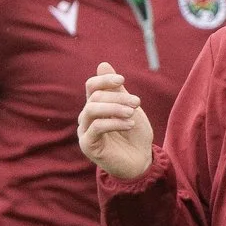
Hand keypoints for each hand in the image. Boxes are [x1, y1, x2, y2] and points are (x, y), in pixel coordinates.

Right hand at [78, 62, 154, 179]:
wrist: (141, 161)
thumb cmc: (135, 135)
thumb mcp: (129, 108)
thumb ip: (117, 90)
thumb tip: (103, 64)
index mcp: (96, 106)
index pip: (91, 86)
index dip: (105, 79)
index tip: (122, 80)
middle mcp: (86, 117)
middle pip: (95, 97)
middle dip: (118, 97)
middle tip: (137, 102)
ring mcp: (85, 131)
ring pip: (92, 109)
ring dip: (114, 108)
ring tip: (132, 112)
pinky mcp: (88, 145)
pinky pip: (96, 127)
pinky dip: (114, 122)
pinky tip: (129, 124)